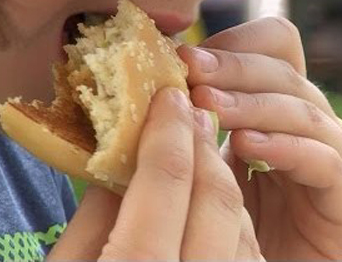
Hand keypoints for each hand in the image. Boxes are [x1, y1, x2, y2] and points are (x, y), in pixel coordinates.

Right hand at [48, 88, 262, 259]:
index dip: (169, 131)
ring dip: (218, 180)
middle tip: (189, 112)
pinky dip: (230, 221)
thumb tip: (121, 159)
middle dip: (202, 145)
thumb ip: (93, 220)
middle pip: (216, 197)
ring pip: (239, 224)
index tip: (167, 96)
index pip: (167, 181)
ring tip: (198, 149)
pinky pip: (247, 255)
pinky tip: (207, 204)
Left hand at [178, 17, 341, 260]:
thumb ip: (190, 124)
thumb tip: (152, 85)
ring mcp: (334, 158)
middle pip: (287, 71)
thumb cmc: (225, 220)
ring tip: (209, 107)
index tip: (187, 55)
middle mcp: (310, 123)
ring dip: (255, 104)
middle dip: (236, 68)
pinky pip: (326, 162)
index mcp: (278, 105)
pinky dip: (286, 147)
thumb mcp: (203, 161)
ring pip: (307, 112)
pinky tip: (247, 145)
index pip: (276, 46)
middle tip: (192, 70)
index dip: (236, 42)